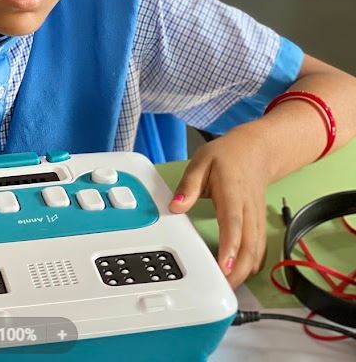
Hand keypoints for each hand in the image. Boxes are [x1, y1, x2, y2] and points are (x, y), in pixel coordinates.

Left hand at [168, 130, 269, 287]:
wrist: (255, 150)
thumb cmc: (227, 157)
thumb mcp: (201, 162)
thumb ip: (188, 185)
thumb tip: (176, 206)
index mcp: (232, 193)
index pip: (233, 223)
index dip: (230, 246)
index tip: (223, 266)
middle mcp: (248, 209)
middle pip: (249, 244)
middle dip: (238, 269)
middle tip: (222, 287)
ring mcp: (257, 217)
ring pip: (257, 250)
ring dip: (245, 271)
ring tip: (227, 286)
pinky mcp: (259, 223)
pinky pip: (260, 248)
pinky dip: (252, 264)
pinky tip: (241, 273)